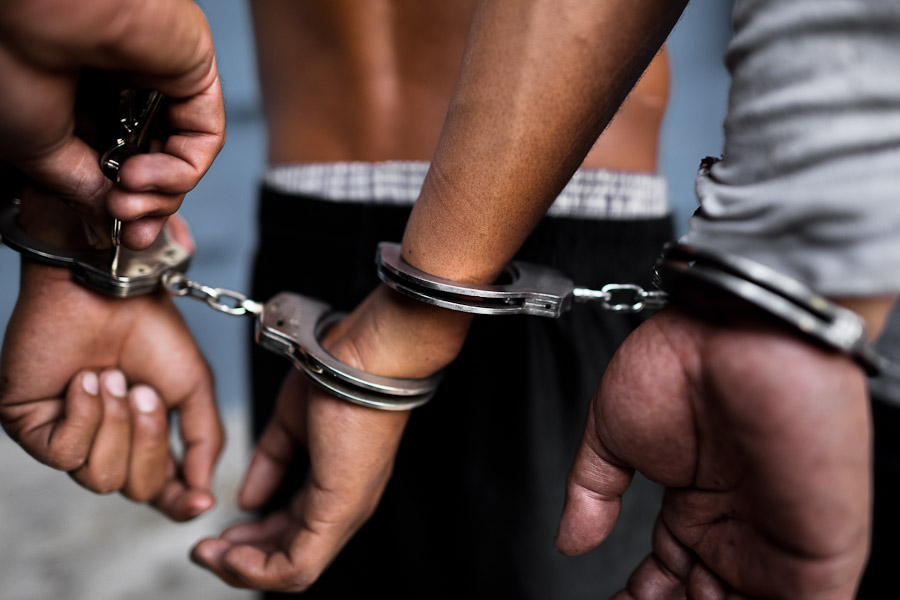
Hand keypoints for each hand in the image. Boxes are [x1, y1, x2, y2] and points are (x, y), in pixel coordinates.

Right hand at [0, 0, 224, 247]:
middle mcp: (119, 85)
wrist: (37, 4)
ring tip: (125, 202)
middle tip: (126, 227)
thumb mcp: (38, 145)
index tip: (113, 233)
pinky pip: (203, 134)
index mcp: (76, 96)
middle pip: (154, 161)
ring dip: (162, 195)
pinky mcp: (193, 67)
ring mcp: (159, 75)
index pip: (114, 161)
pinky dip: (182, 171)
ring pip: (181, 153)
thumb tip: (108, 218)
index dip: (117, 203)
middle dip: (145, 206)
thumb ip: (79, 185)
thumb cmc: (12, 53)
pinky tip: (144, 178)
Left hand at [0, 258, 223, 520]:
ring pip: (99, 478)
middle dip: (148, 442)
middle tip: (145, 392)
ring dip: (116, 424)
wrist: (110, 291)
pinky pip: (64, 454)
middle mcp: (107, 443)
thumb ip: (203, 441)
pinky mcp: (32, 427)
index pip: (161, 491)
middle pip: (135, 489)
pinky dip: (84, 415)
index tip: (200, 503)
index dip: (180, 503)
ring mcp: (69, 437)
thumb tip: (202, 491)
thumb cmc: (149, 329)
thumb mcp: (194, 388)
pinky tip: (85, 380)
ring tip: (113, 378)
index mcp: (145, 437)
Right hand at [191, 285, 468, 590]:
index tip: (218, 533)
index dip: (252, 538)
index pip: (294, 530)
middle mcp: (346, 504)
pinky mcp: (340, 510)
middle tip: (205, 550)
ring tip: (208, 554)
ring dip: (243, 569)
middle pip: (292, 556)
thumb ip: (270, 463)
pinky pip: (297, 565)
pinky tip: (229, 554)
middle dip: (242, 559)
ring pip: (294, 570)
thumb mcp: (290, 427)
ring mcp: (346, 510)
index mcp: (336, 482)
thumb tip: (248, 499)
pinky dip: (258, 570)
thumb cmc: (337, 376)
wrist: (361, 356)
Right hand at [556, 307, 870, 598]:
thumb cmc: (688, 358)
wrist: (741, 335)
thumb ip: (591, 492)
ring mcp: (777, 543)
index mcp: (698, 502)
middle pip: (704, 597)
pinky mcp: (816, 558)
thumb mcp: (613, 430)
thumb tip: (568, 537)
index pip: (670, 574)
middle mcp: (740, 526)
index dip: (641, 596)